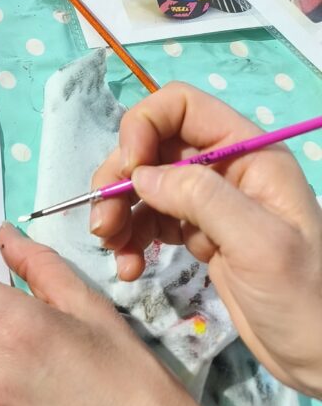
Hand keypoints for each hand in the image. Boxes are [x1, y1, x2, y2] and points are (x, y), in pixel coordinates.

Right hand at [91, 82, 321, 396]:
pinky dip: (131, 238)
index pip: (182, 106)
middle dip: (121, 177)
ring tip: (110, 247)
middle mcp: (226, 168)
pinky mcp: (200, 235)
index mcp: (248, 153)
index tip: (129, 171)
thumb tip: (140, 174)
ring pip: (145, 184)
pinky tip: (129, 267)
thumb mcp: (259, 244)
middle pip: (153, 145)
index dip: (145, 126)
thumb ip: (201, 198)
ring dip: (119, 210)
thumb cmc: (305, 298)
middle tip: (104, 220)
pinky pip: (151, 221)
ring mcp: (211, 203)